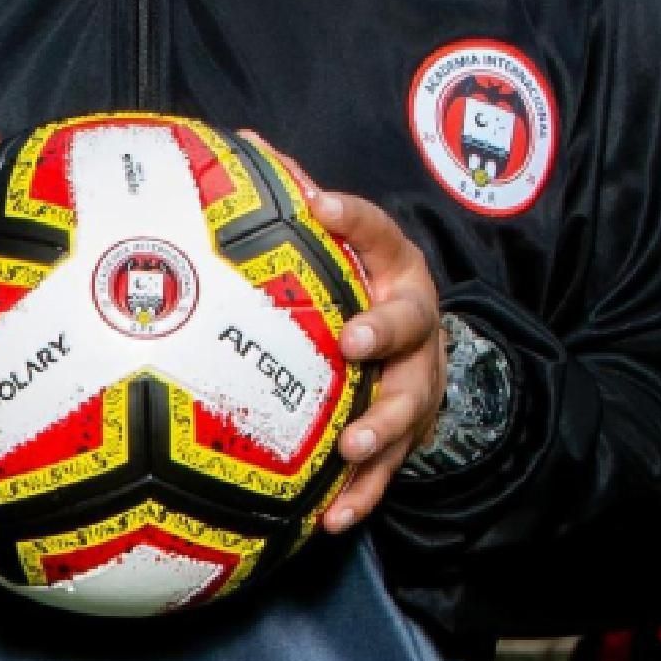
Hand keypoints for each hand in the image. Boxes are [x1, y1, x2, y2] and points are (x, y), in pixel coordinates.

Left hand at [242, 135, 443, 534]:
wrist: (421, 351)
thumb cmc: (358, 287)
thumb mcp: (338, 244)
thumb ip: (293, 198)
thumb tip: (240, 141)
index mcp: (392, 267)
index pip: (377, 232)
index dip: (352, 217)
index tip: (319, 205)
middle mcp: (415, 322)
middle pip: (412, 323)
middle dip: (384, 331)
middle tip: (353, 342)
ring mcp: (418, 382)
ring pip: (409, 405)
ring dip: (380, 428)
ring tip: (350, 448)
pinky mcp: (409, 436)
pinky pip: (390, 473)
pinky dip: (364, 497)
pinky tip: (330, 520)